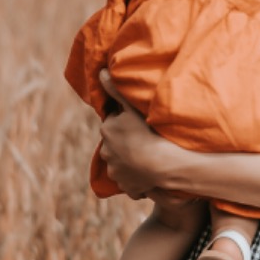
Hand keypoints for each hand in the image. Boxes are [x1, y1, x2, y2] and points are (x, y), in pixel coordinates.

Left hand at [97, 71, 182, 198]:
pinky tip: (148, 176)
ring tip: (147, 158)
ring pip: (121, 164)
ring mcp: (115, 171)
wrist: (160, 164)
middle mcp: (106, 152)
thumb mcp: (131, 107)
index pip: (114, 123)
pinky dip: (136, 180)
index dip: (126, 123)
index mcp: (107, 131)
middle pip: (116, 144)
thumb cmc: (147, 132)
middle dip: (125, 143)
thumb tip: (100, 72)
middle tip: (144, 140)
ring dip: (130, 162)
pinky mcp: (125, 186)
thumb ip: (115, 89)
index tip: (139, 124)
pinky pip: (130, 182)